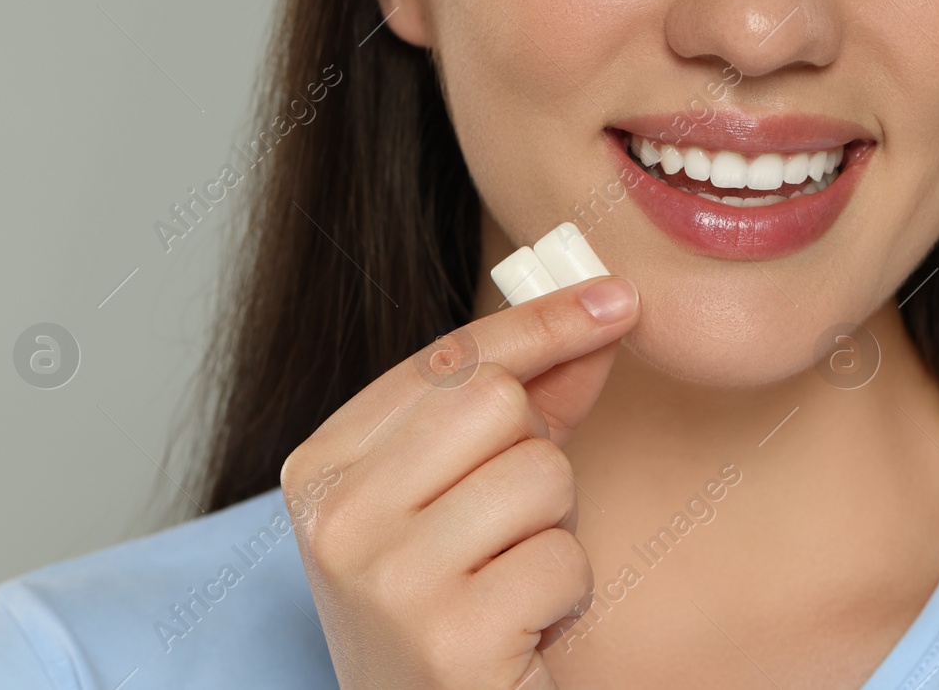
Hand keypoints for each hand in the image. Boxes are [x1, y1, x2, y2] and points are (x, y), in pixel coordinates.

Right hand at [281, 275, 639, 688]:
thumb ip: (524, 405)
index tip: (616, 299)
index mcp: (322, 468)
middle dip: (536, 451)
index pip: (447, 359)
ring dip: (553, 528)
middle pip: (495, 401)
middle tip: (514, 520)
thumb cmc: (450, 611)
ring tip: (511, 580)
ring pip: (539, 473)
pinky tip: (522, 631)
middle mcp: (335, 517)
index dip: (542, 323)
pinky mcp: (448, 638)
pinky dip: (564, 593)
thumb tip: (602, 314)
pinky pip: (561, 558)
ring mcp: (384, 578)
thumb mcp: (464, 497)